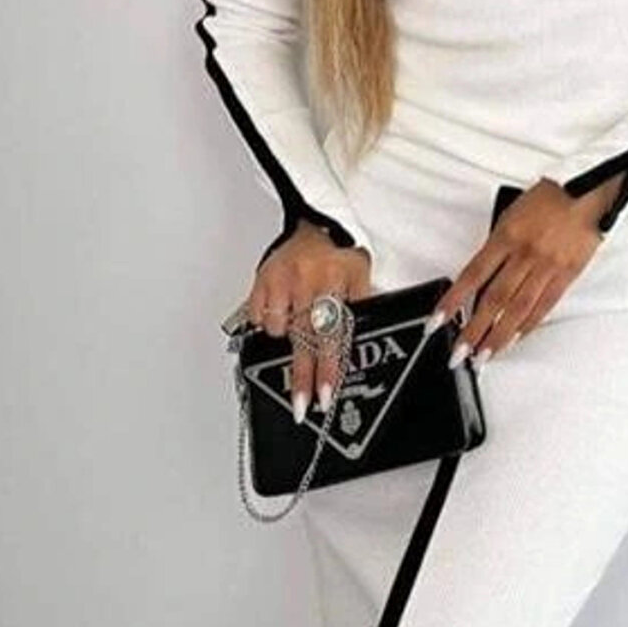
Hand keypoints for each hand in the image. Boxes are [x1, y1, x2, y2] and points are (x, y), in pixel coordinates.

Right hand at [231, 221, 373, 421]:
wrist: (313, 221)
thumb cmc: (339, 252)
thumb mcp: (362, 273)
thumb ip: (364, 303)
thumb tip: (366, 338)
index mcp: (334, 282)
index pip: (332, 336)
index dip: (328, 368)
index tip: (325, 395)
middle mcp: (307, 283)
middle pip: (304, 341)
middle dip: (303, 377)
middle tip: (301, 405)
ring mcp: (281, 283)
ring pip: (280, 329)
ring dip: (287, 338)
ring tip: (297, 328)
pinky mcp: (261, 281)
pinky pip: (261, 317)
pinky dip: (269, 322)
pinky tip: (282, 313)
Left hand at [433, 173, 624, 364]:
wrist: (588, 189)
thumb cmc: (549, 197)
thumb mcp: (510, 213)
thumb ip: (496, 246)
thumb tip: (480, 278)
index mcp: (506, 235)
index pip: (472, 275)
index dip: (453, 302)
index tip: (438, 321)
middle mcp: (525, 254)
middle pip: (494, 300)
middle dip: (474, 331)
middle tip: (460, 353)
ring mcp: (547, 266)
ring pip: (518, 309)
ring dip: (499, 337)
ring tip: (485, 355)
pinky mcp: (567, 274)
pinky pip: (544, 305)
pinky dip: (528, 325)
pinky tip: (515, 338)